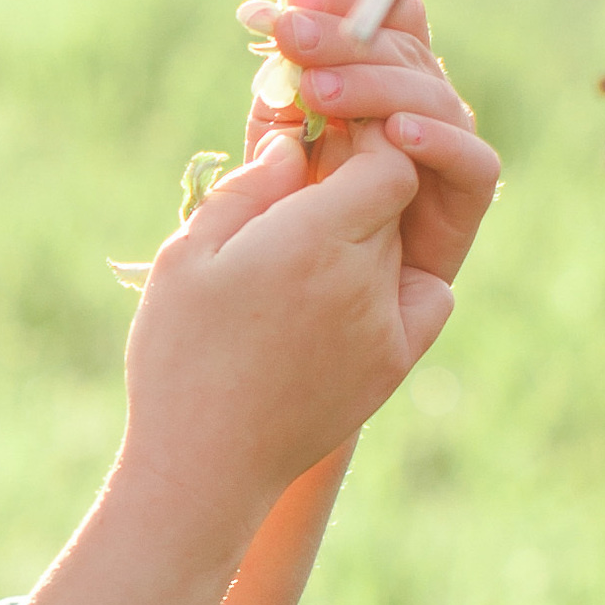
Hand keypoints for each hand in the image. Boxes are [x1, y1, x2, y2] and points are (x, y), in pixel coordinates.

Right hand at [121, 127, 443, 547]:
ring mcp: (387, 324)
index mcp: (313, 240)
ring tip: (305, 252)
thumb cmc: (179, 354)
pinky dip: (398, 280)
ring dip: (367, 232)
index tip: (321, 138)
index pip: (385, 158)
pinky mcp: (395, 363)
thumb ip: (249, 188)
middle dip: (358, 183)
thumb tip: (296, 144)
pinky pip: (426, 297)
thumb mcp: (187, 255)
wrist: (203, 466)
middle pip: (395, 198)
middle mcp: (365, 278)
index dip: (359, 140)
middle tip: (307, 188)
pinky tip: (346, 288)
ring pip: (401, 244)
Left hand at [237, 0, 499, 285]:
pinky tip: (396, 134)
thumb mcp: (270, 148)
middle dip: (343, 33)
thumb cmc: (280, 231)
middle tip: (289, 32)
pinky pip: (471, 164)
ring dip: (376, 85)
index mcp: (372, 83)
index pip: (382, 16)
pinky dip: (438, 143)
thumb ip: (280, 95)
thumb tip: (270, 24)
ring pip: (433, 97)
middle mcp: (415, 108)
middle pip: (403, 48)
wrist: (295, 325)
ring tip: (320, 90)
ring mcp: (444, 152)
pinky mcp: (464, 204)